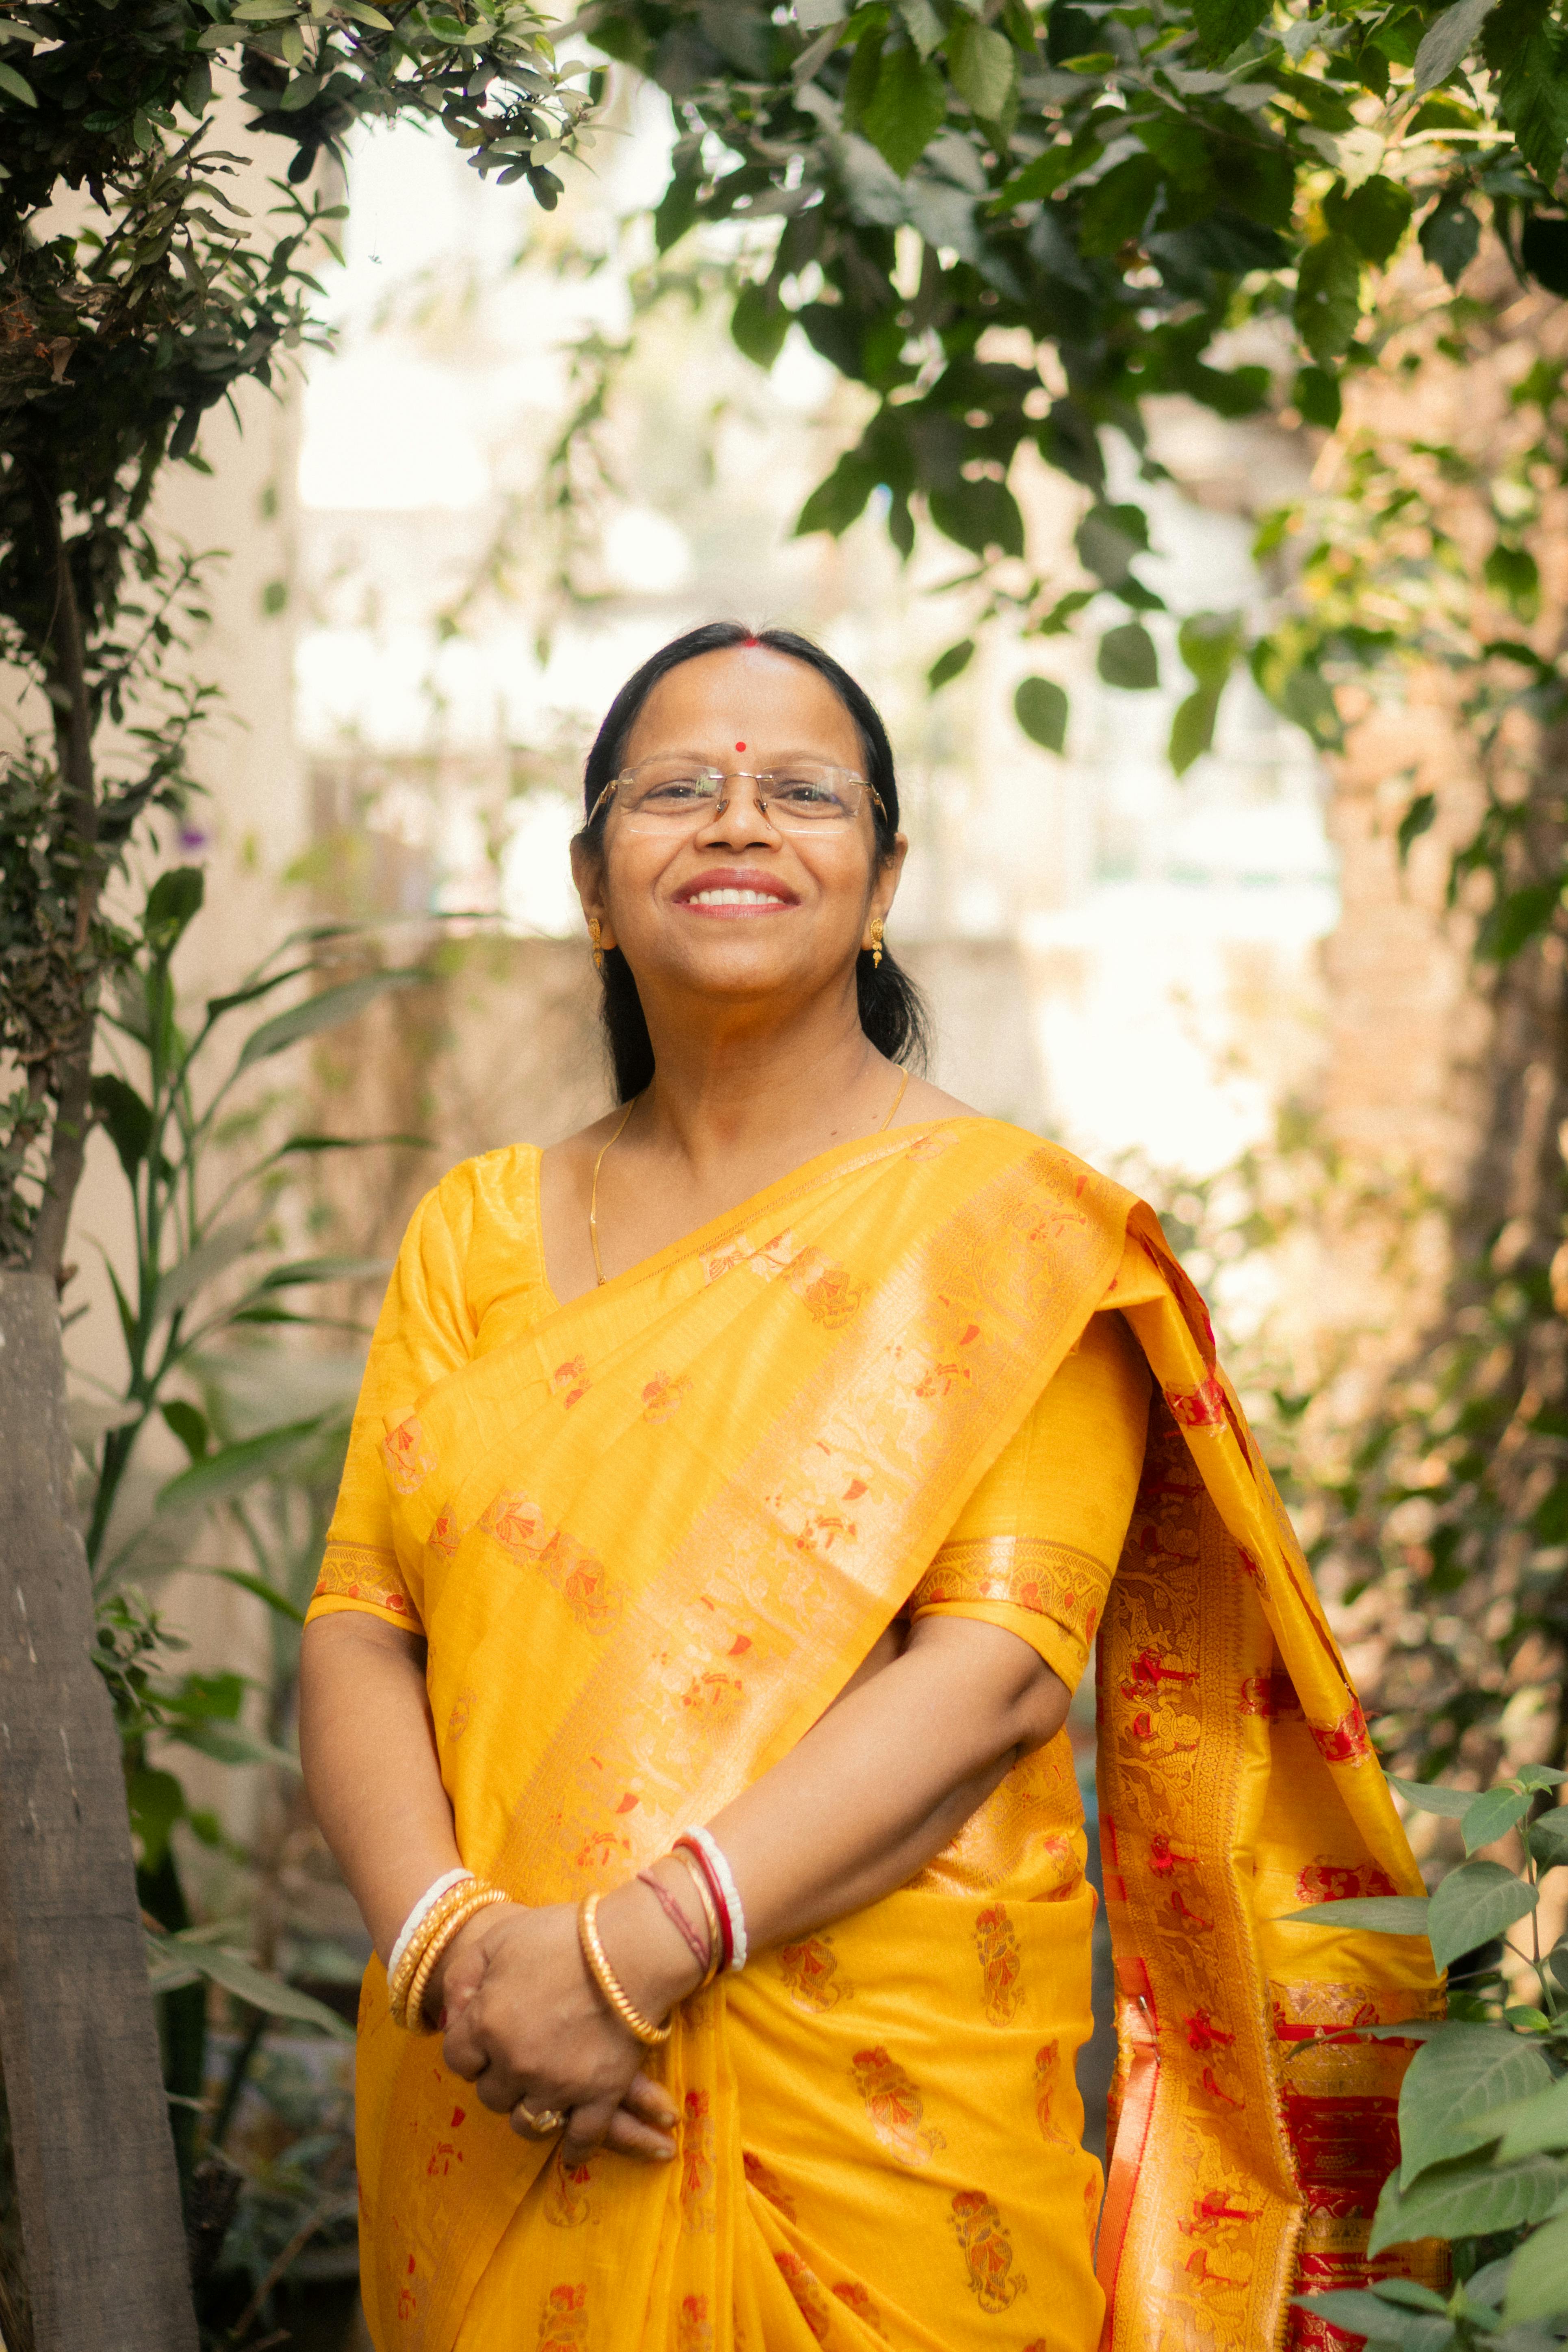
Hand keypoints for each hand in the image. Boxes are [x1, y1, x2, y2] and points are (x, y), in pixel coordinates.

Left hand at [434, 1895, 691, 2165]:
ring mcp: (558, 2085)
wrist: (632, 1946)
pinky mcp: (599, 2096)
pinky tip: (569, 2151)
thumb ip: (463, 1977)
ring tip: (538, 2092)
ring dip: (527, 2109)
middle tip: (516, 2058)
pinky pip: (579, 2139)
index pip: (457, 2059)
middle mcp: (516, 2063)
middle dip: (498, 2077)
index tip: (485, 2039)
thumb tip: (451, 2016)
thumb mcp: (498, 1939)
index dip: (470, 2047)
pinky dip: (573, 2150)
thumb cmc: (563, 1935)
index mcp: (487, 2024)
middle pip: (489, 2094)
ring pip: (527, 2122)